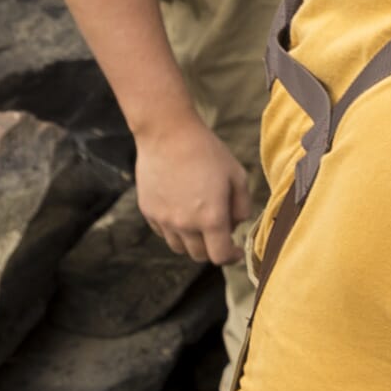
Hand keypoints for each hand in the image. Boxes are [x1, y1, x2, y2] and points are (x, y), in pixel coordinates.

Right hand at [135, 120, 255, 269]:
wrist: (167, 133)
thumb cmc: (206, 151)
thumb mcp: (237, 175)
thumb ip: (242, 205)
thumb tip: (236, 224)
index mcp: (211, 217)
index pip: (220, 256)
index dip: (231, 256)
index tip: (235, 251)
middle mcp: (185, 224)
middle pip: (199, 255)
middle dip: (212, 248)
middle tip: (218, 231)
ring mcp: (163, 219)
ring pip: (179, 247)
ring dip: (192, 241)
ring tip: (198, 220)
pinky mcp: (148, 211)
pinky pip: (163, 232)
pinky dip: (174, 229)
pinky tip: (180, 209)